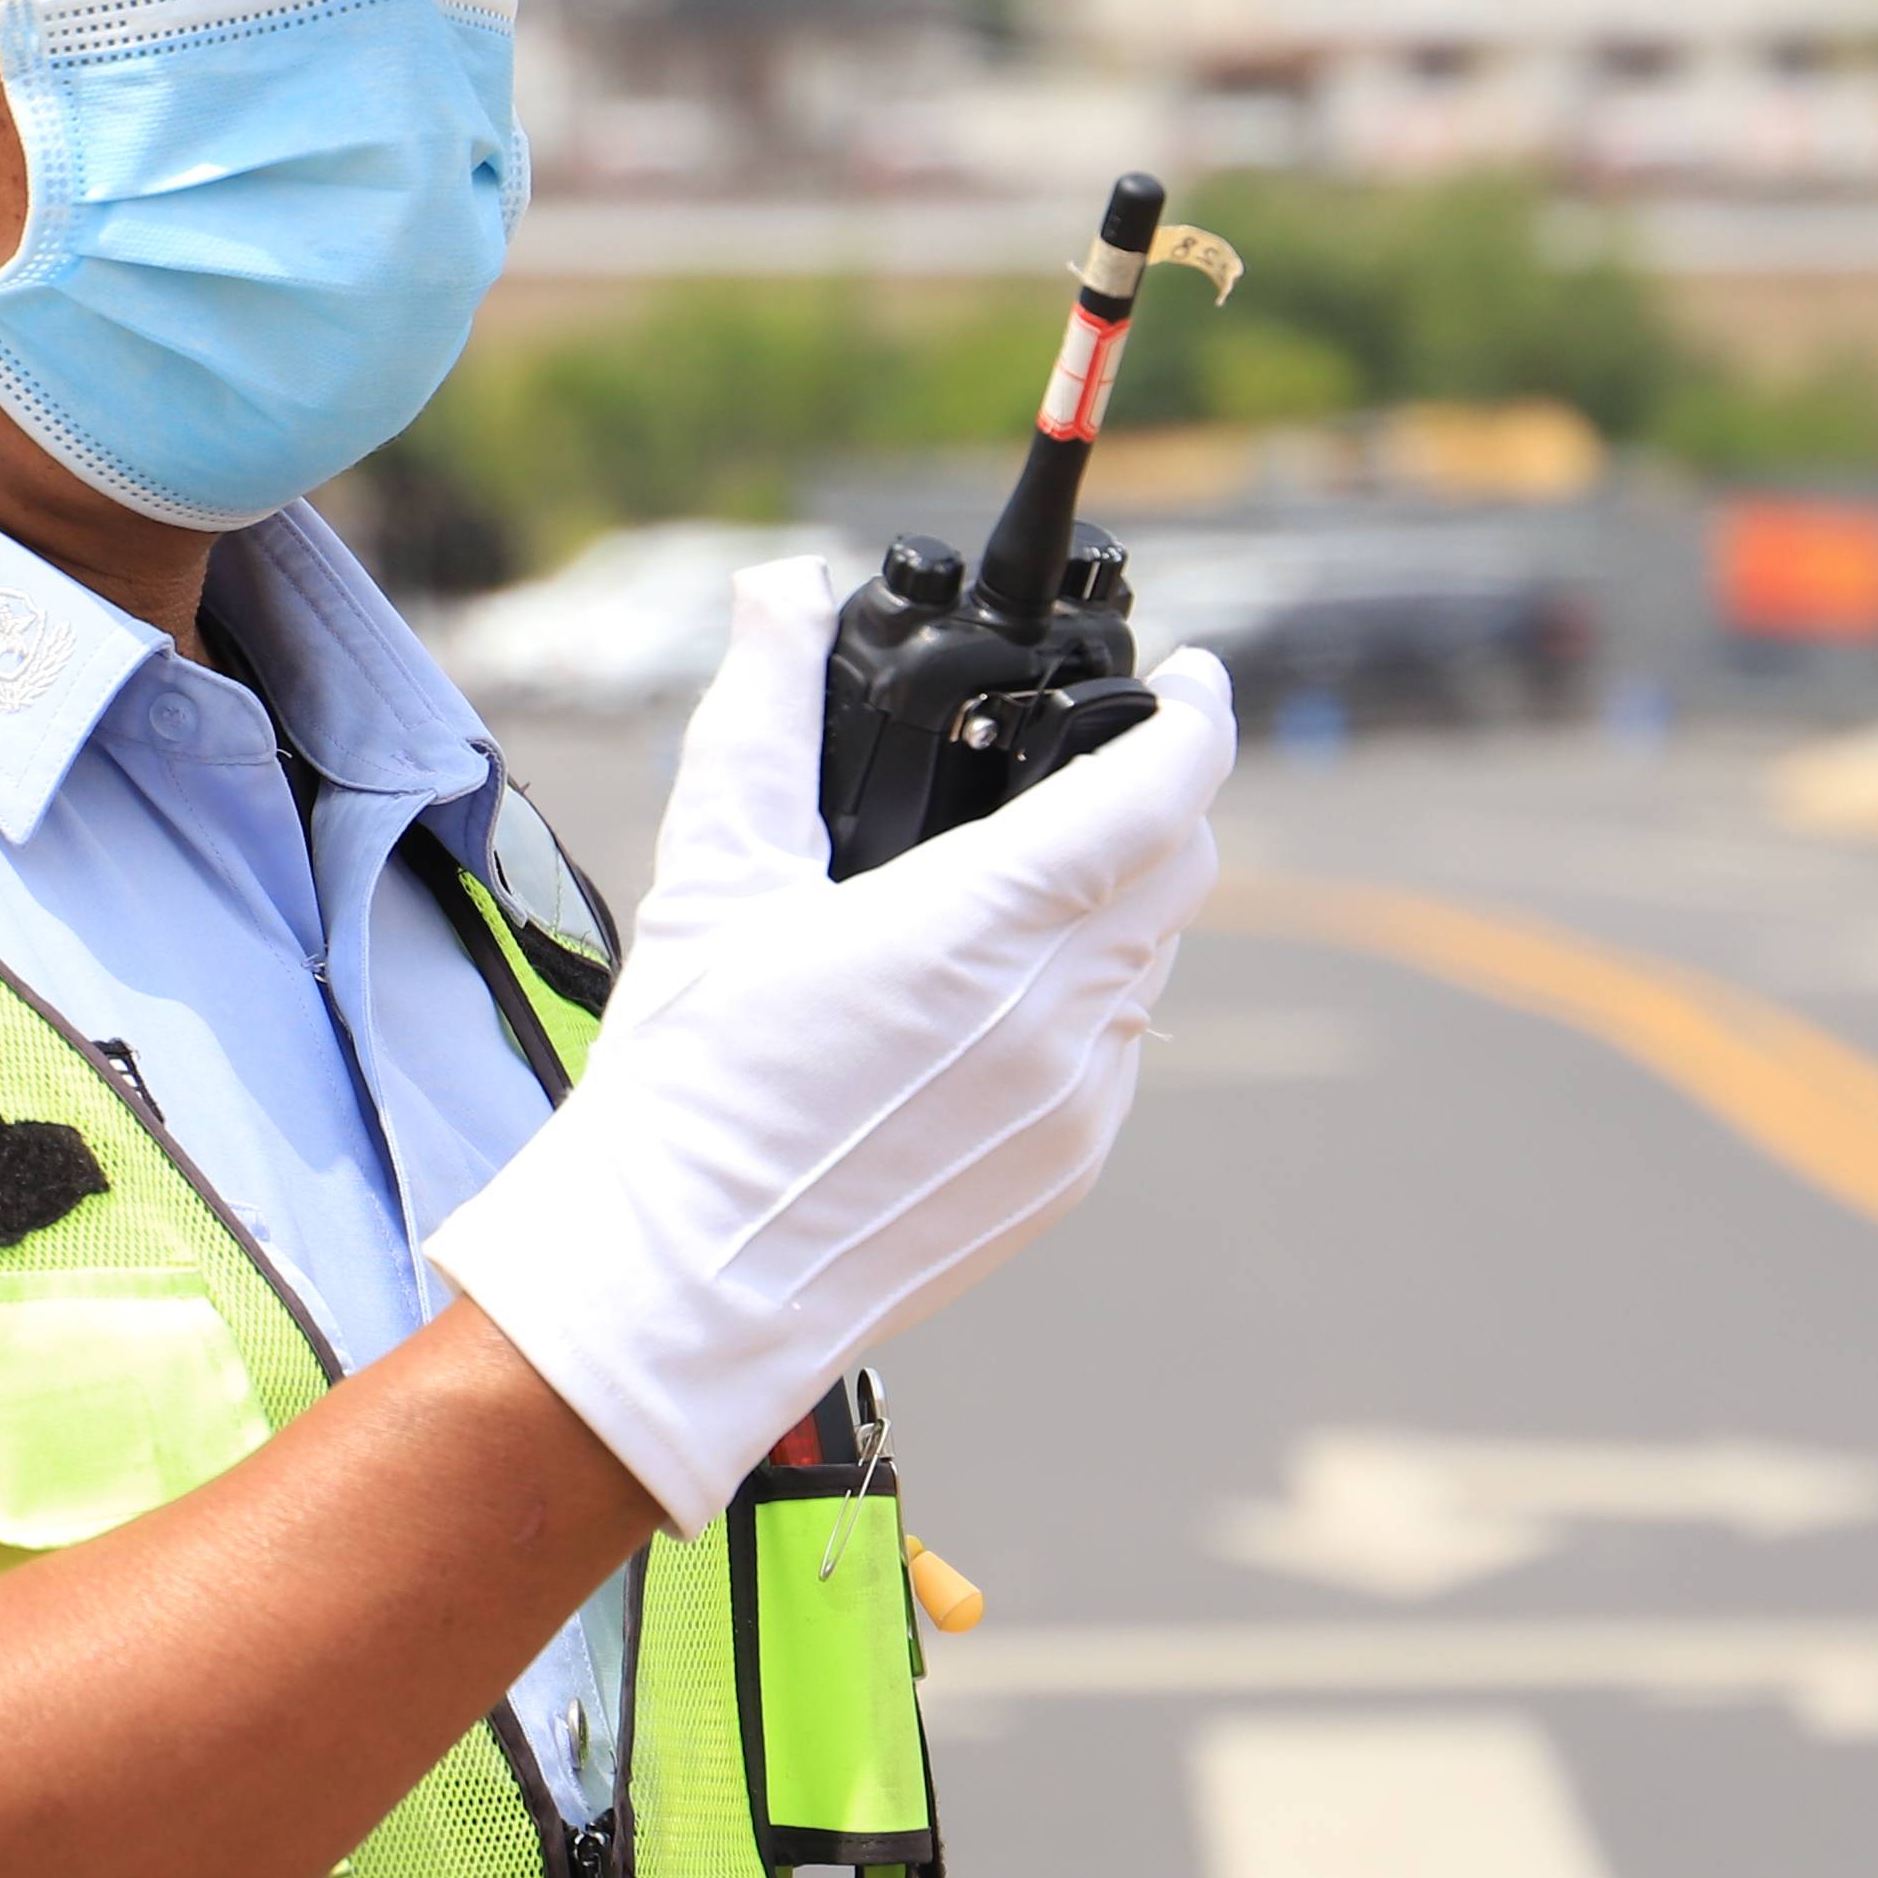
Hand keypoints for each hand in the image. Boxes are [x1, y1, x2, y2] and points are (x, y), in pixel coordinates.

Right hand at [429, 556, 1231, 1528]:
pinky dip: (1087, 992)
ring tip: (1030, 874)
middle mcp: (1055, 1017)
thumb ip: (762, 716)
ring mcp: (1076, 1100)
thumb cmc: (688, 1088)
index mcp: (976, 928)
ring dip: (1122, 896)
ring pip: (1154, 954)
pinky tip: (990, 994)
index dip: (1195, 715)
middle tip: (1099, 762)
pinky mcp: (1070, 1164)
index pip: (1159, 789)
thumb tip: (777, 590)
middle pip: (1182, 864)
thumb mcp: (714, 878)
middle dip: (1159, 796)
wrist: (682, 1287)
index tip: (1193, 676)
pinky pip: (1118, 1042)